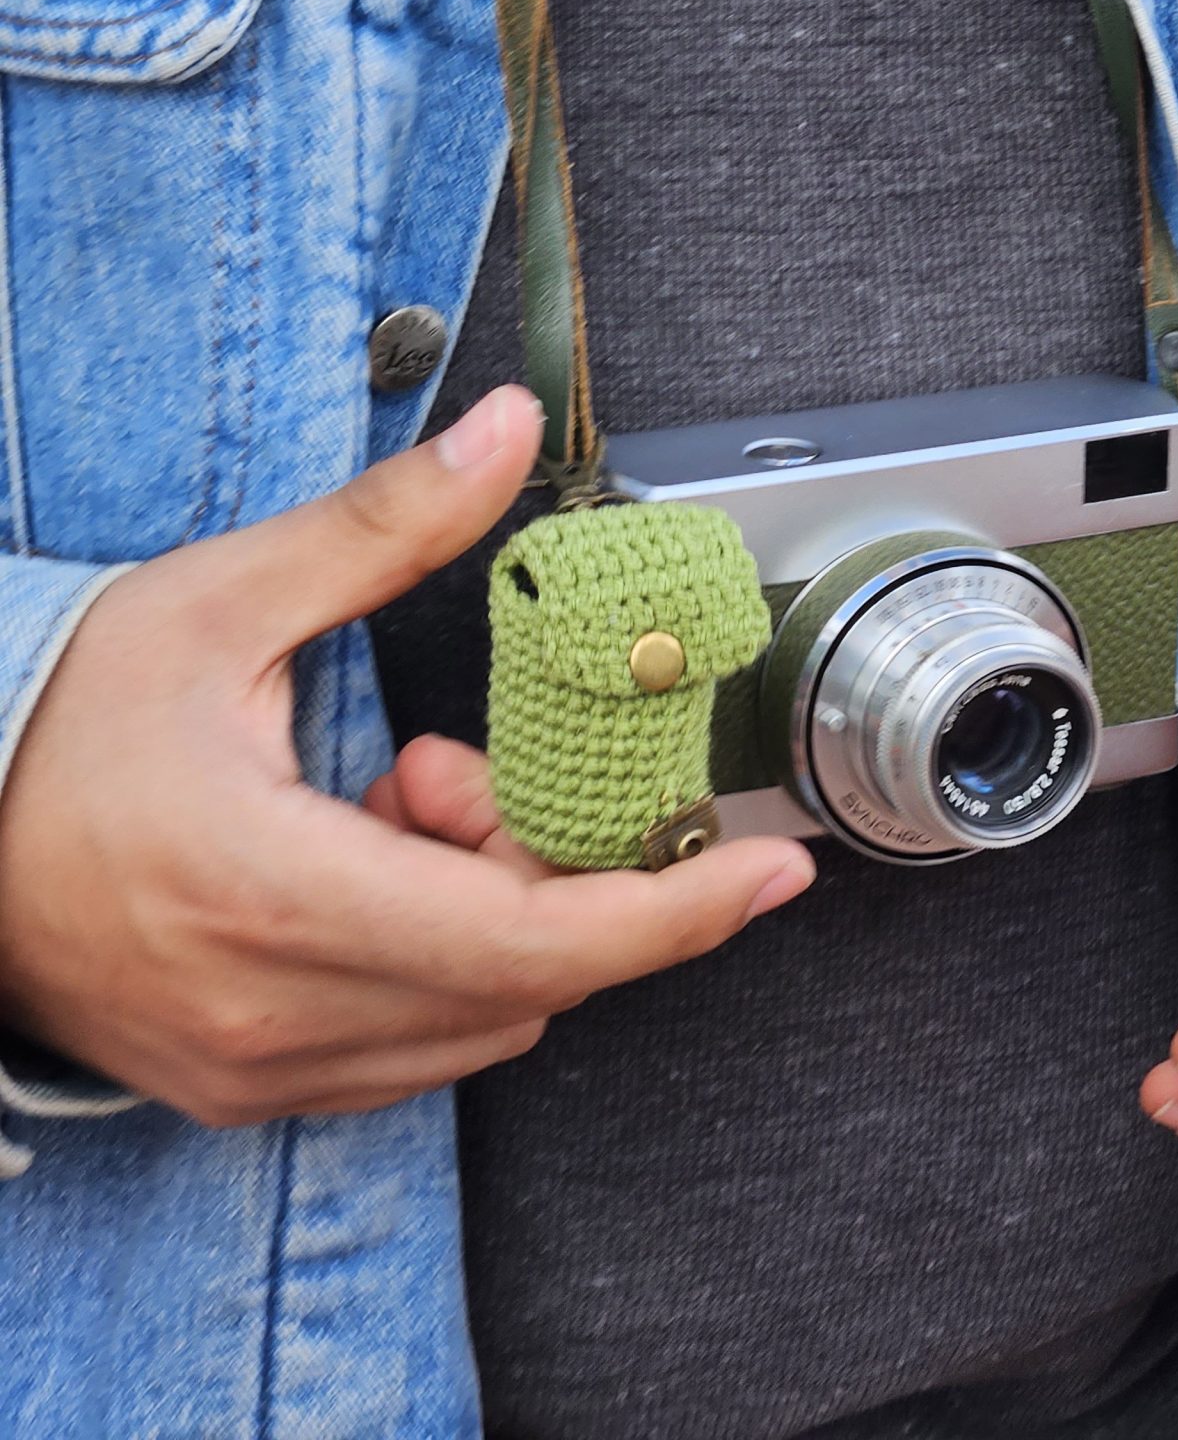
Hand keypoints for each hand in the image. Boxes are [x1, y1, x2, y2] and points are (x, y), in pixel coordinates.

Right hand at [0, 387, 814, 1126]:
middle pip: (519, 976)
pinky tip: (363, 866)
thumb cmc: (56, 722)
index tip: (767, 874)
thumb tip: (509, 429)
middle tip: (455, 768)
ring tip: (387, 804)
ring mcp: (255, 1067)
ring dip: (488, 909)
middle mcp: (270, 1011)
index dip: (667, 912)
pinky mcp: (242, 1087)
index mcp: (271, 892)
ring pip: (475, 1016)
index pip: (527, 941)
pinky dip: (437, 958)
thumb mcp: (224, 597)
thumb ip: (388, 523)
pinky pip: (412, 1045)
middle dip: (543, 863)